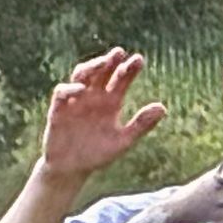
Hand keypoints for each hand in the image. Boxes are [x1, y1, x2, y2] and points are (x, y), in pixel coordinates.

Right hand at [41, 50, 164, 179]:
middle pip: (101, 71)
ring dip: (91, 67)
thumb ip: (141, 125)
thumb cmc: (97, 154)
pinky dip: (70, 88)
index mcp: (111, 102)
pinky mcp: (58, 109)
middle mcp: (93, 96)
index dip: (129, 69)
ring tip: (103, 63)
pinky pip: (62, 92)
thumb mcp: (123, 141)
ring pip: (81, 75)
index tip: (138, 60)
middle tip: (119, 53)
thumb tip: (163, 107)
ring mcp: (76, 100)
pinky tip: (81, 89)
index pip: (121, 79)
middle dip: (110, 61)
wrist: (71, 170)